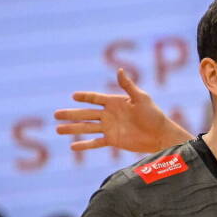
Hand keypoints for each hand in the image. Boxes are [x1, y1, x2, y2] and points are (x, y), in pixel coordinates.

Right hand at [55, 68, 174, 153]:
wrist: (161, 135)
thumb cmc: (154, 115)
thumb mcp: (141, 98)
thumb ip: (128, 86)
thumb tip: (119, 70)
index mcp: (115, 102)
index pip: (95, 98)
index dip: (84, 97)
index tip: (74, 96)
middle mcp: (109, 115)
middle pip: (86, 114)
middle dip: (71, 114)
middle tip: (55, 114)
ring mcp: (110, 128)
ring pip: (87, 128)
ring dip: (72, 128)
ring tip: (57, 129)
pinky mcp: (113, 140)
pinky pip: (96, 142)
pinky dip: (85, 145)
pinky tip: (72, 147)